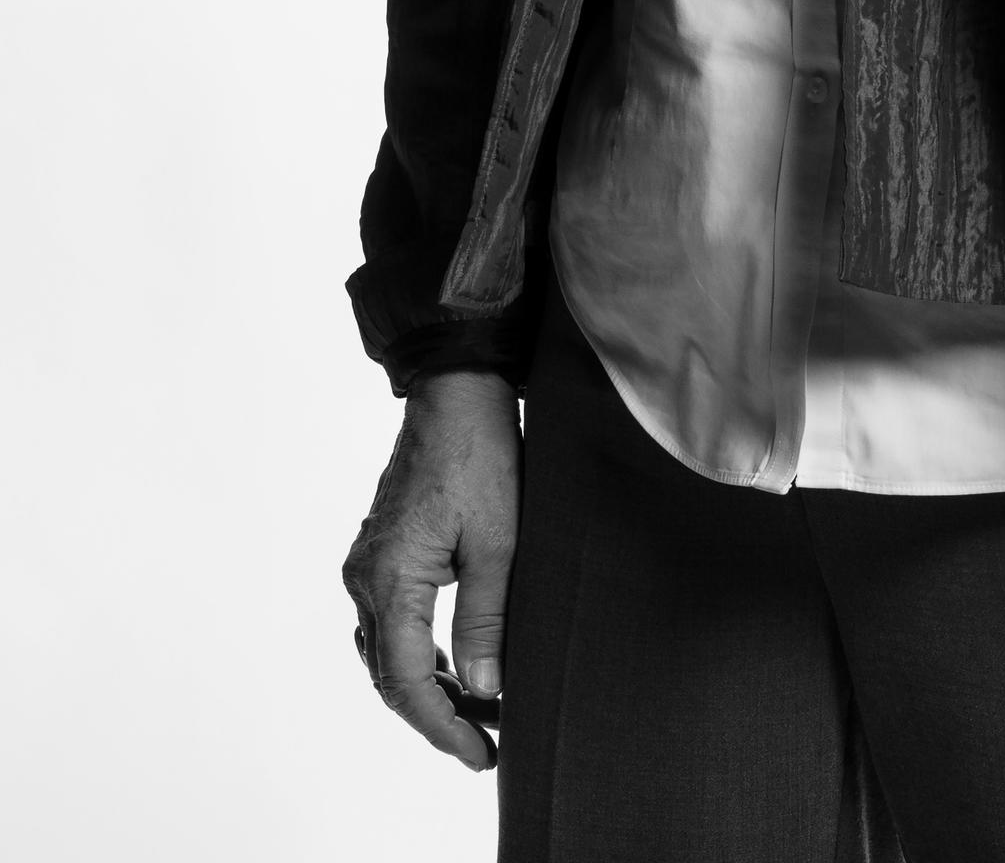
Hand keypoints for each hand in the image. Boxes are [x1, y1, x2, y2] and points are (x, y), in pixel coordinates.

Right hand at [343, 369, 521, 771]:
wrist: (457, 390)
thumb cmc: (483, 455)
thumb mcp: (499, 540)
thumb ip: (487, 616)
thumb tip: (485, 688)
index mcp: (389, 580)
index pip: (408, 681)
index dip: (442, 726)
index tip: (480, 754)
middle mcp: (365, 578)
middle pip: (392, 674)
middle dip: (438, 714)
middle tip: (486, 743)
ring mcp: (368, 564)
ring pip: (389, 650)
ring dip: (431, 684)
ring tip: (482, 711)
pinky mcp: (382, 550)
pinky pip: (393, 621)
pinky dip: (423, 650)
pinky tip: (459, 663)